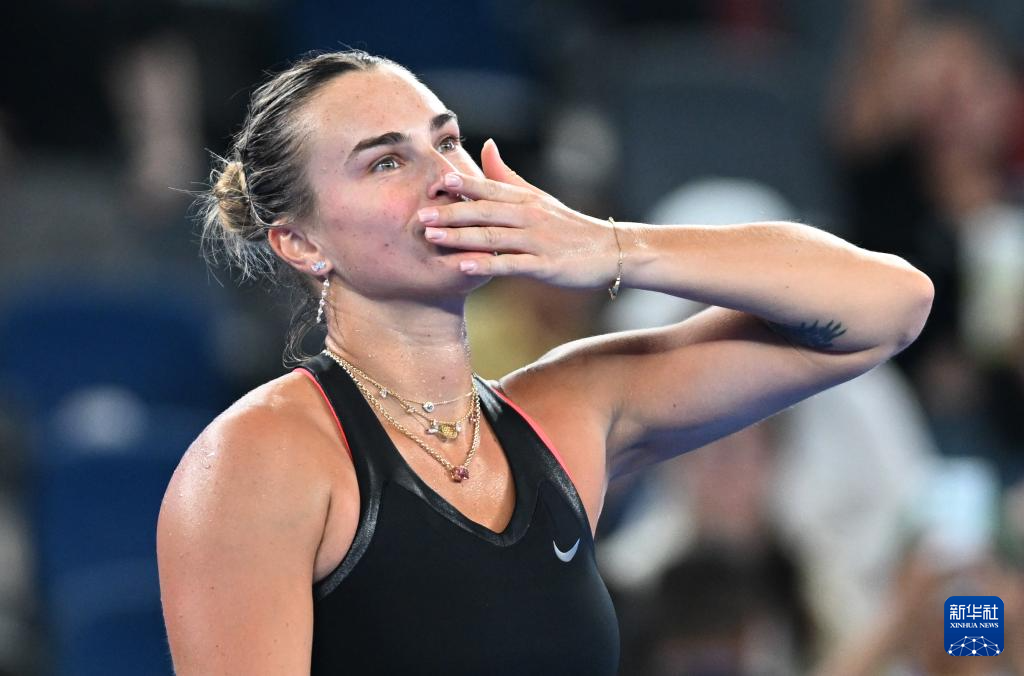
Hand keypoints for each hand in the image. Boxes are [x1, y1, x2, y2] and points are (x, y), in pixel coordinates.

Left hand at [418, 139, 618, 288]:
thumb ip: (507, 174)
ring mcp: (537, 241)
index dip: (462, 185)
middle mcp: (529, 216)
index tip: (435, 183)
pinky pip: (510, 264)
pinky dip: (485, 264)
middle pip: (484, 211)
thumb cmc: (569, 226)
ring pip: (492, 237)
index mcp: (525, 199)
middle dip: (451, 212)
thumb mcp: (538, 197)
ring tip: (432, 237)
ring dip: (460, 237)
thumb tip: (485, 144)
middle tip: (420, 214)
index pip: (489, 188)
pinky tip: (462, 266)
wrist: (611, 251)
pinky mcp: (545, 265)